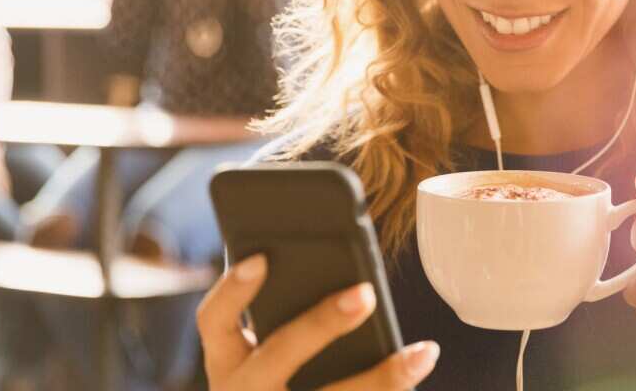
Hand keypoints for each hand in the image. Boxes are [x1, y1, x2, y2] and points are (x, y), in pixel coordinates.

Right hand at [198, 254, 438, 389]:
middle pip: (278, 355)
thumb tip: (334, 264)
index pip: (214, 320)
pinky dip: (392, 385)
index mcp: (227, 360)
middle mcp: (245, 390)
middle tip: (365, 294)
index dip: (232, 290)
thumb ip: (284, 313)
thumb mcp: (263, 354)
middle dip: (322, 323)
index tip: (260, 258)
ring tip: (422, 352)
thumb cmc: (276, 377)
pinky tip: (421, 362)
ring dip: (381, 376)